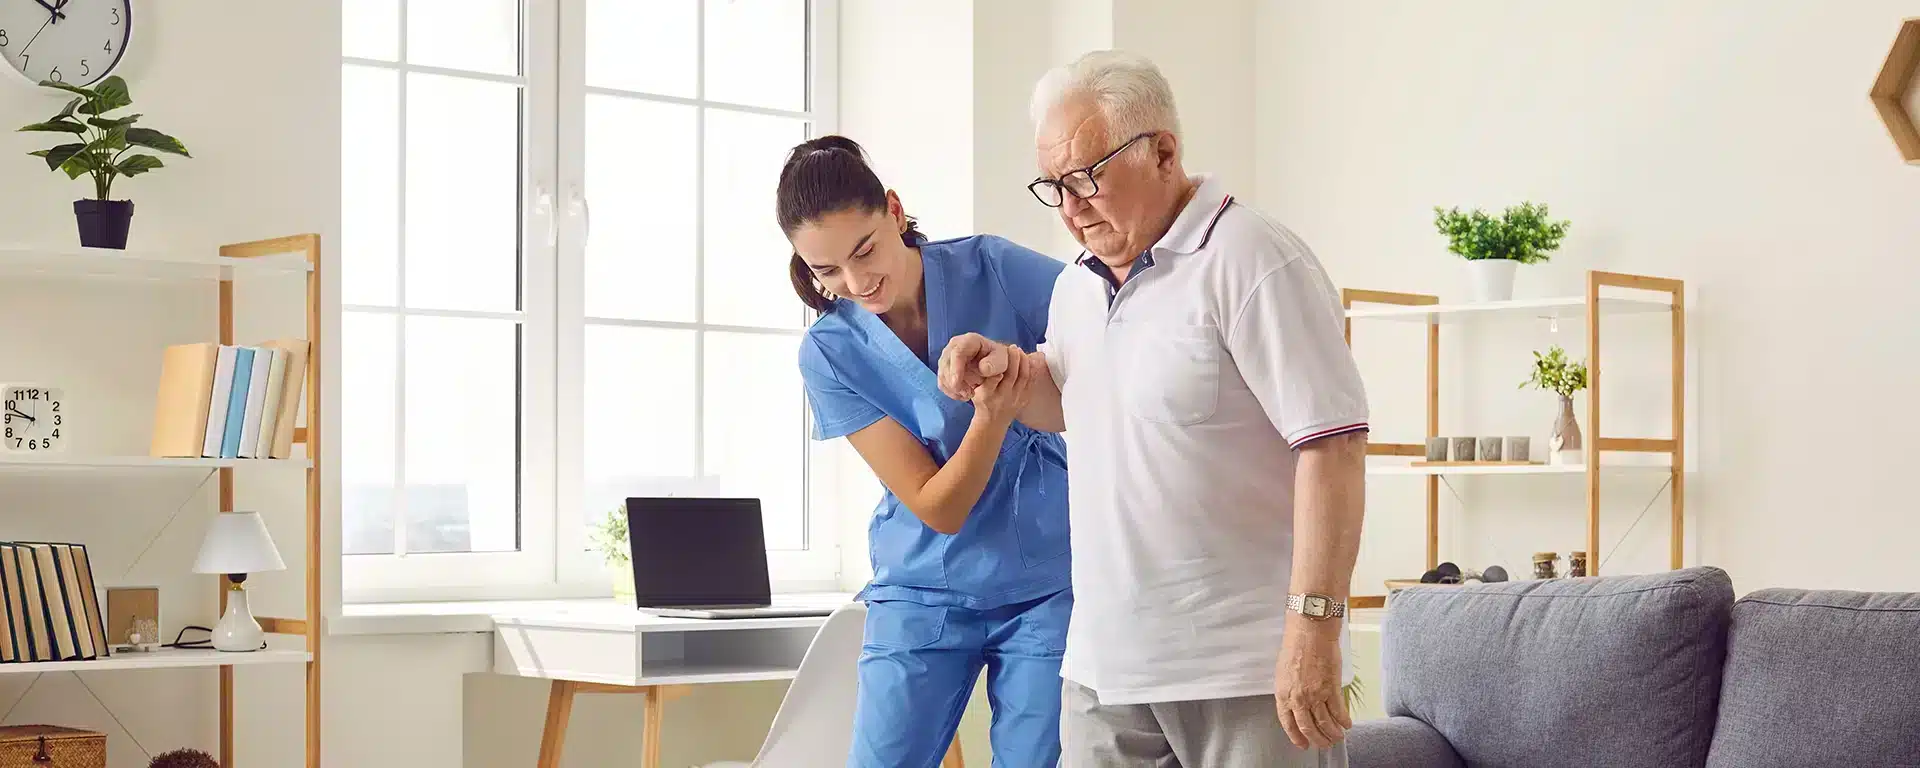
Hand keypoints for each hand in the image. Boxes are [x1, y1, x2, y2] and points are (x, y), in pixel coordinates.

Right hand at [937, 333, 1009, 400]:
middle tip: (969, 394)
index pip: (957, 352)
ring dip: (953, 388)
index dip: (955, 369)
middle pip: (946, 364)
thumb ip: (995, 364)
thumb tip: (982, 367)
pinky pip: (942, 381)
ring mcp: (948, 356)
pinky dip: (951, 391)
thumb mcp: (1001, 361)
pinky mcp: (945, 367)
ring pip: (942, 374)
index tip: (957, 384)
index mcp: (970, 341)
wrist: (994, 365)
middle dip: (954, 382)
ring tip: (969, 395)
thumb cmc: (998, 361)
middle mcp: (956, 346)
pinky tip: (963, 396)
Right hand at [968, 347, 1033, 425]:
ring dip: (1022, 362)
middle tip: (1012, 347)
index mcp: (986, 395)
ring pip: (1022, 377)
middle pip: (1011, 375)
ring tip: (1019, 351)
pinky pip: (1029, 383)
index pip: (993, 378)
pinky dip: (1029, 370)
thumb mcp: (975, 391)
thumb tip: (985, 362)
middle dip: (1013, 359)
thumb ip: (980, 378)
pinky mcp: (1023, 400)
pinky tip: (1026, 360)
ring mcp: (1014, 400)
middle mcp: (1002, 398)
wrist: (992, 423)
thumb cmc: (982, 402)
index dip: (998, 365)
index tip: (999, 353)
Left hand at [1275, 632, 1350, 749]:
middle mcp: (1298, 698)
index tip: (1303, 744)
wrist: (1310, 632)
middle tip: (1325, 744)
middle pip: (1308, 727)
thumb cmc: (1295, 646)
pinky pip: (1338, 711)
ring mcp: (1315, 695)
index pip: (1288, 723)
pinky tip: (1347, 724)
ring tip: (1338, 737)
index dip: (1296, 736)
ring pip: (1325, 723)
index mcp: (1283, 694)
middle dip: (1318, 739)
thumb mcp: (1283, 672)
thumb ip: (1288, 690)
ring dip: (1333, 733)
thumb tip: (1294, 703)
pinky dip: (1343, 720)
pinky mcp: (1331, 689)